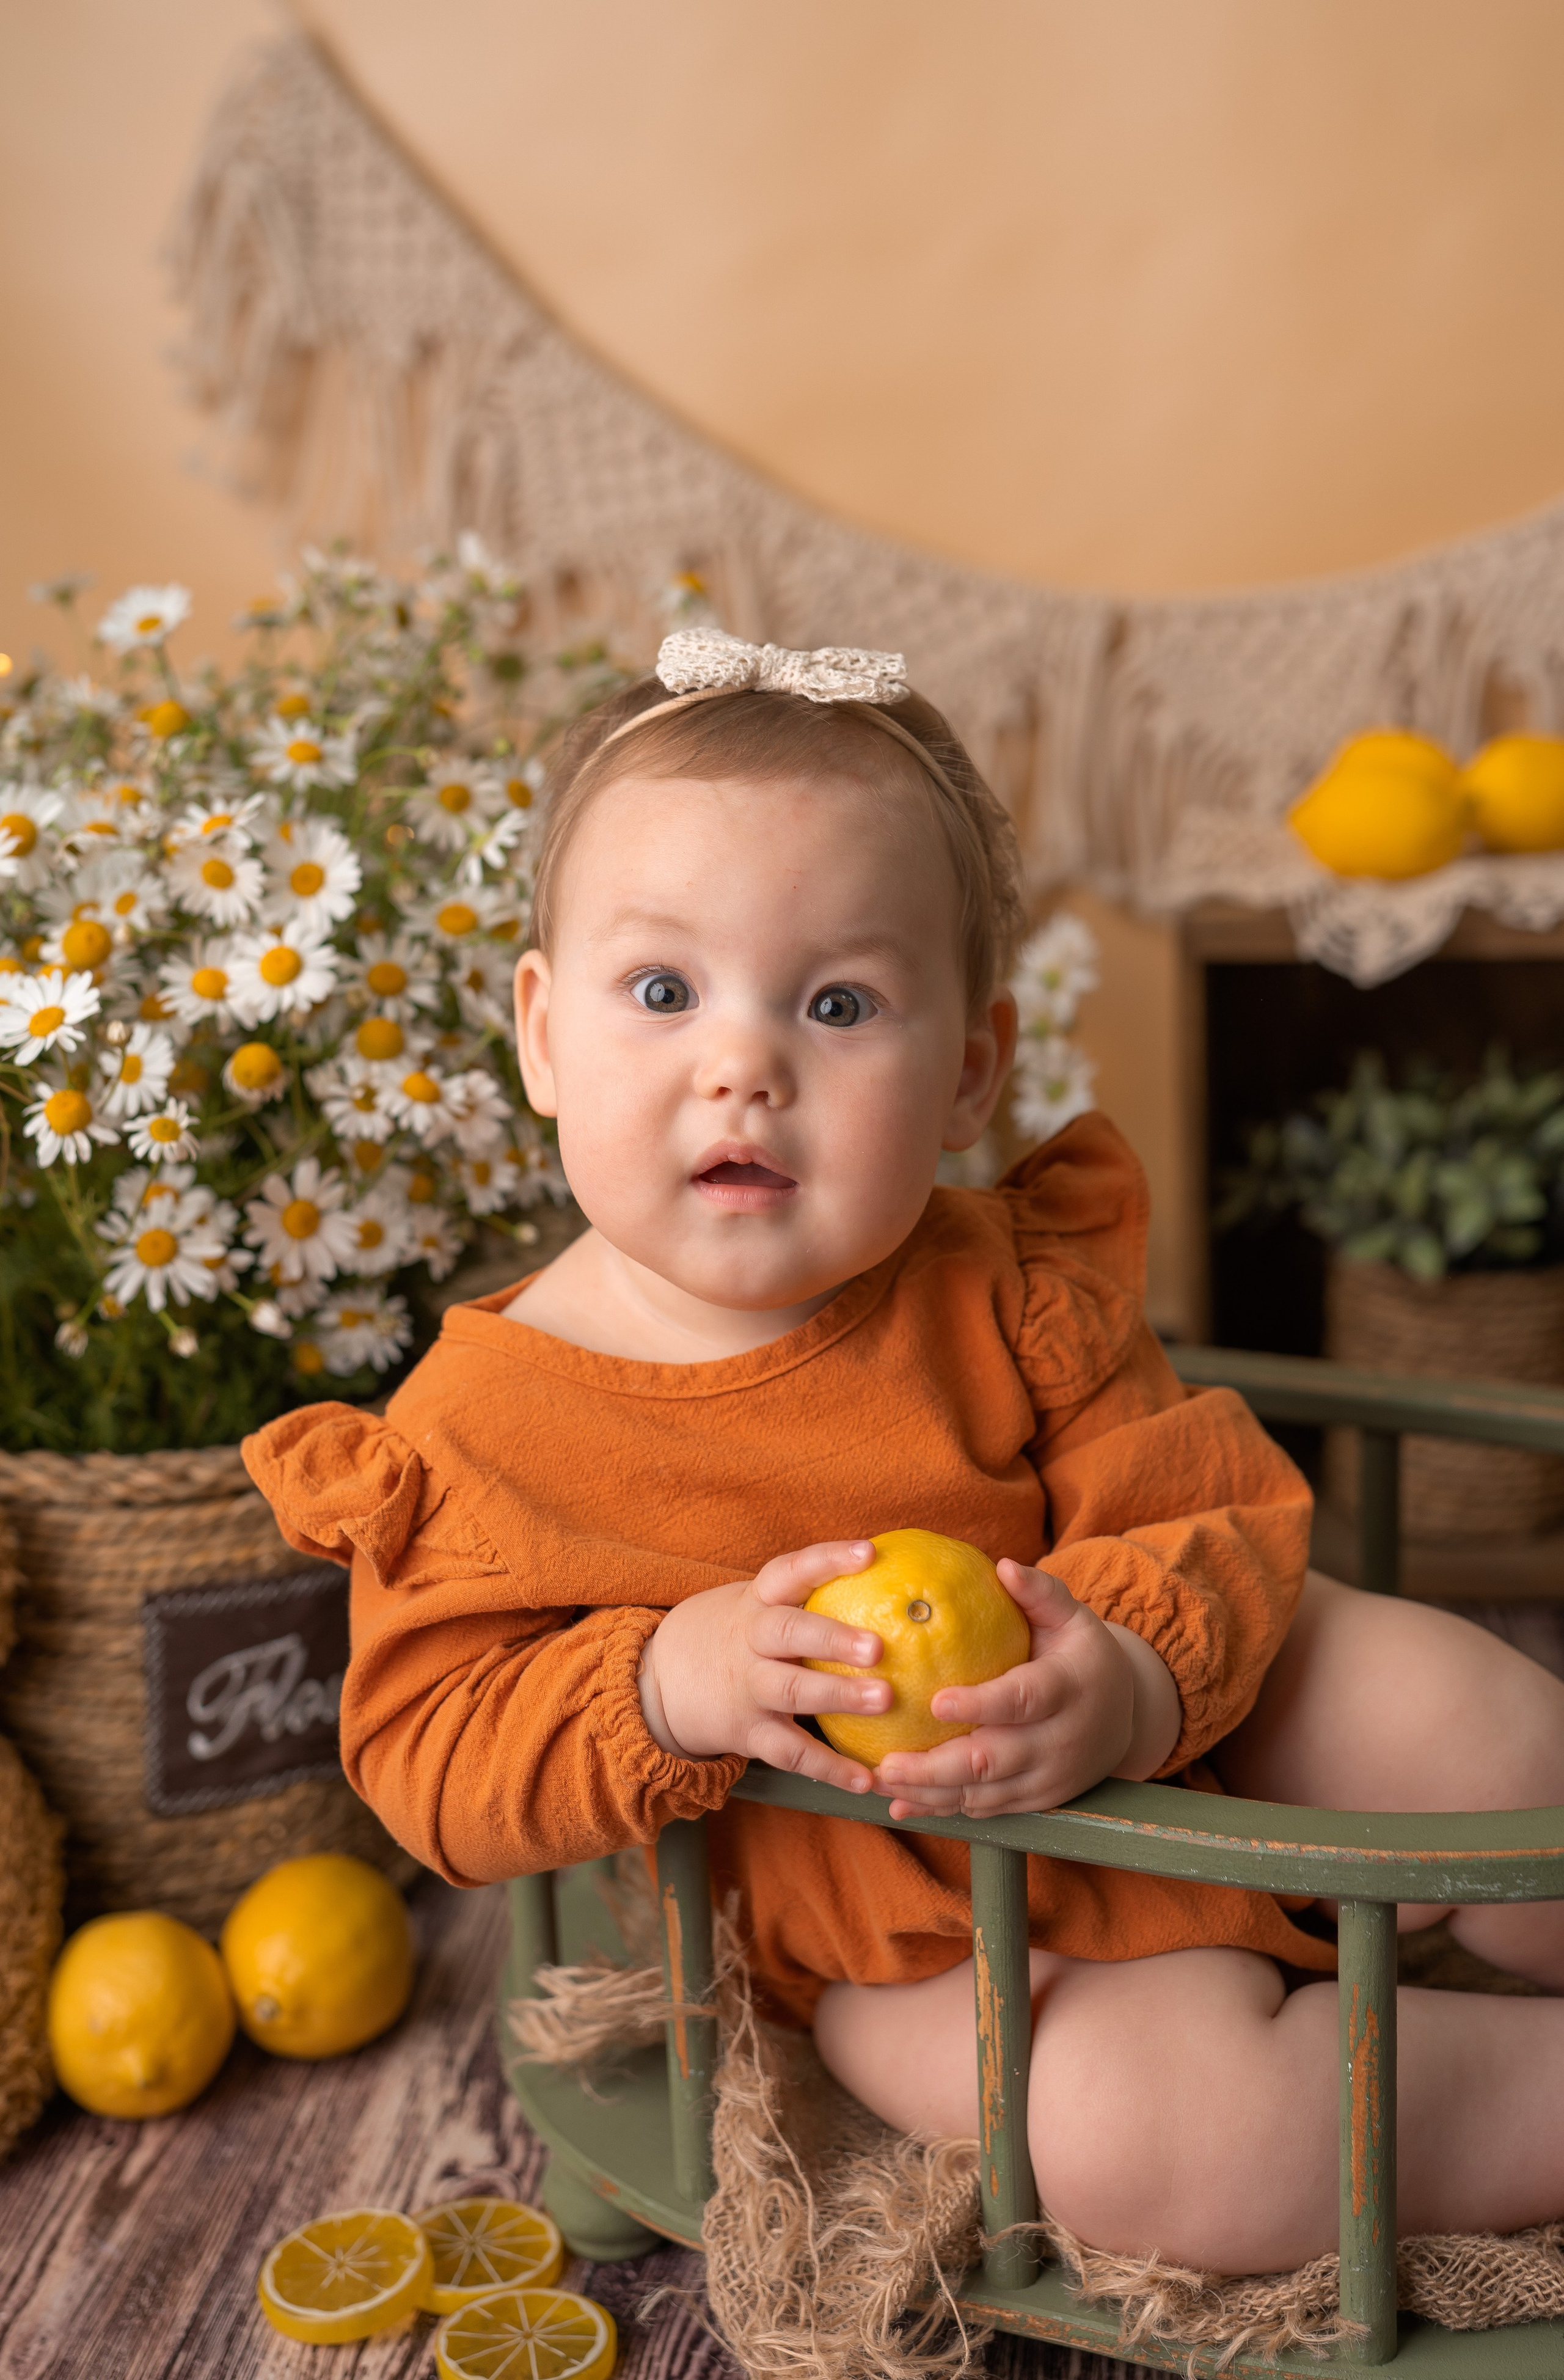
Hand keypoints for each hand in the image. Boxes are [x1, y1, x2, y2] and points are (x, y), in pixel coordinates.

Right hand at [638, 1540, 890, 1794]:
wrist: (657, 1682)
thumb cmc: (733, 1635)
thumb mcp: (755, 1604)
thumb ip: (805, 1595)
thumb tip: (887, 1578)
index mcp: (757, 1601)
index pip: (791, 1571)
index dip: (828, 1560)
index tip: (868, 1553)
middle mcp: (750, 1640)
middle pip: (789, 1632)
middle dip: (833, 1638)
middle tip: (878, 1647)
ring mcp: (747, 1688)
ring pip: (792, 1691)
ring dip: (839, 1696)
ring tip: (885, 1699)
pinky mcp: (747, 1732)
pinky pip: (791, 1752)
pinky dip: (830, 1767)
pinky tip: (865, 1780)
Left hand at [874, 1560, 1179, 1820]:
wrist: (1126, 1716)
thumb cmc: (1081, 1655)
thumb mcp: (1072, 1618)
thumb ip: (1039, 1593)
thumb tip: (1003, 1565)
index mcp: (1068, 1690)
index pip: (1023, 1700)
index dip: (981, 1705)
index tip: (936, 1702)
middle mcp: (1061, 1740)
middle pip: (995, 1760)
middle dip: (937, 1767)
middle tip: (886, 1763)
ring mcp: (1049, 1777)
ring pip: (985, 1793)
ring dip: (931, 1794)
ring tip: (880, 1782)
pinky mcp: (1038, 1800)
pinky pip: (987, 1810)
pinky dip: (944, 1810)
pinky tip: (901, 1804)